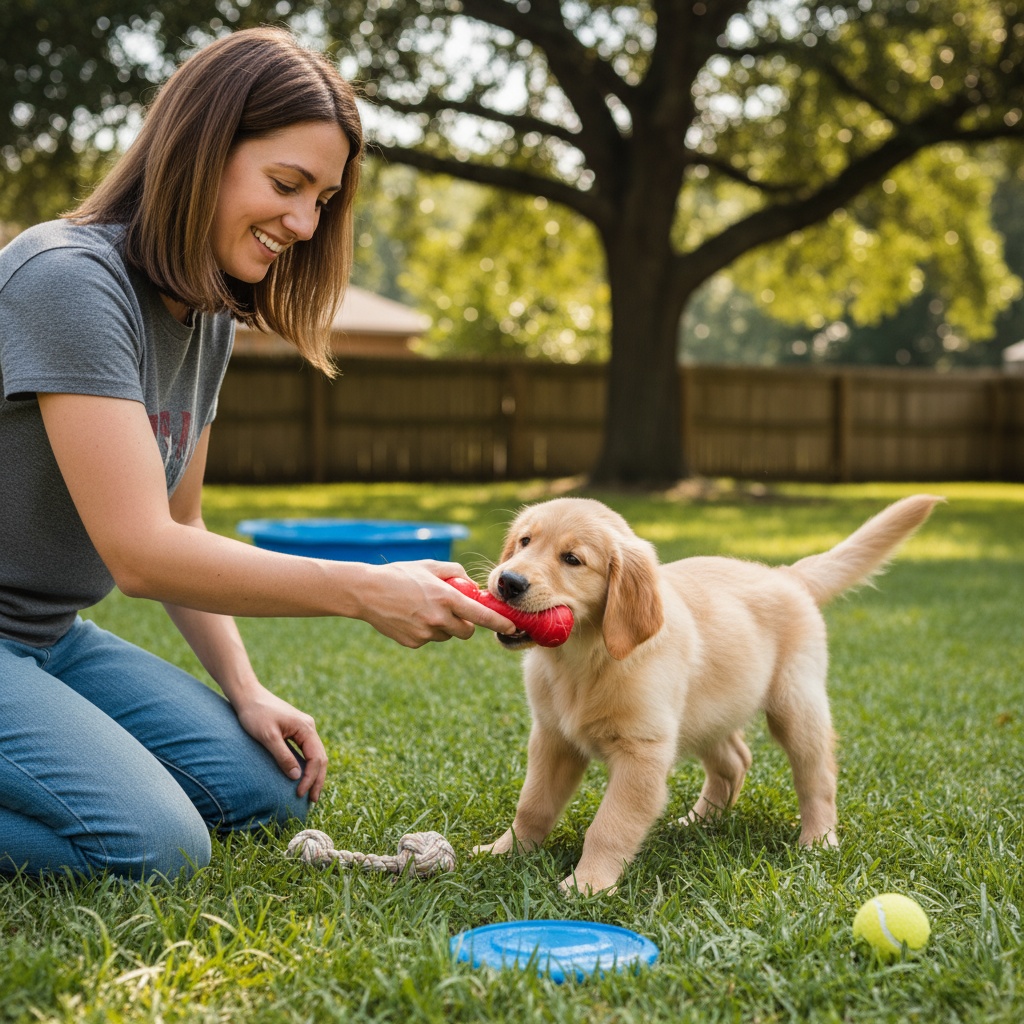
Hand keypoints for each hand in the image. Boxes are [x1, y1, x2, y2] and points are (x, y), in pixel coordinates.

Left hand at [231, 683, 327, 801]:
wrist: (247, 696)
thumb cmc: (255, 714)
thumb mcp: (267, 737)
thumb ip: (283, 756)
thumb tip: (296, 777)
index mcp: (306, 728)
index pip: (316, 758)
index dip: (310, 778)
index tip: (300, 794)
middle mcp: (309, 727)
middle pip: (320, 758)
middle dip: (317, 780)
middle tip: (312, 801)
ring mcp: (304, 729)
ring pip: (315, 755)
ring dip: (314, 774)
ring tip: (310, 793)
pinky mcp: (296, 730)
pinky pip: (307, 752)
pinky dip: (307, 766)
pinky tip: (302, 776)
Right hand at [355, 560, 515, 647]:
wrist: (366, 592)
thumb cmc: (400, 574)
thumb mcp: (430, 566)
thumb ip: (456, 572)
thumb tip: (472, 585)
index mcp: (446, 598)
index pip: (481, 616)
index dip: (500, 622)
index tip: (512, 626)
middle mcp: (438, 619)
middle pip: (467, 632)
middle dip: (467, 624)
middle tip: (456, 611)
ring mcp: (425, 633)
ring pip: (447, 635)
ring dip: (445, 626)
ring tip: (425, 609)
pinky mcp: (413, 643)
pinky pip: (429, 639)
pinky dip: (426, 630)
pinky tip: (411, 616)